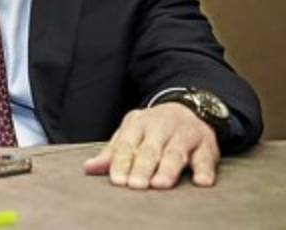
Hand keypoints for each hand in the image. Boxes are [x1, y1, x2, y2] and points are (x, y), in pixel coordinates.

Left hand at [83, 103, 219, 188]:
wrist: (188, 109)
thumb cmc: (152, 130)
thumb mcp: (130, 134)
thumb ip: (112, 153)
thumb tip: (88, 168)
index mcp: (138, 124)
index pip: (127, 145)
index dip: (121, 163)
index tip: (118, 180)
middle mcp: (161, 127)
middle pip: (150, 150)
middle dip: (142, 167)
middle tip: (136, 185)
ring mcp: (185, 135)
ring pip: (175, 153)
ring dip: (168, 169)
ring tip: (160, 184)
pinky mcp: (207, 145)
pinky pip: (206, 158)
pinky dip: (205, 170)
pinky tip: (201, 182)